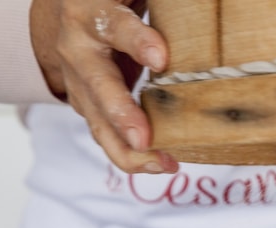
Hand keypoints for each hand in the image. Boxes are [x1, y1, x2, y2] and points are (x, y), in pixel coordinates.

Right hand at [30, 0, 178, 173]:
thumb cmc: (116, 2)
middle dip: (122, 114)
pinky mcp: (87, 106)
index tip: (161, 59)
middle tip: (143, 139)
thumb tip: (198, 12)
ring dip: (127, 148)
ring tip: (160, 164)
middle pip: (99, 85)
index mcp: (91, 13)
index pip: (115, 27)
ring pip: (98, 121)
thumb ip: (159, 6)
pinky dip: (131, 155)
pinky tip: (159, 164)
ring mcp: (79, 83)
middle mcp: (79, 50)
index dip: (136, 42)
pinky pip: (106, 135)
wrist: (77, 13)